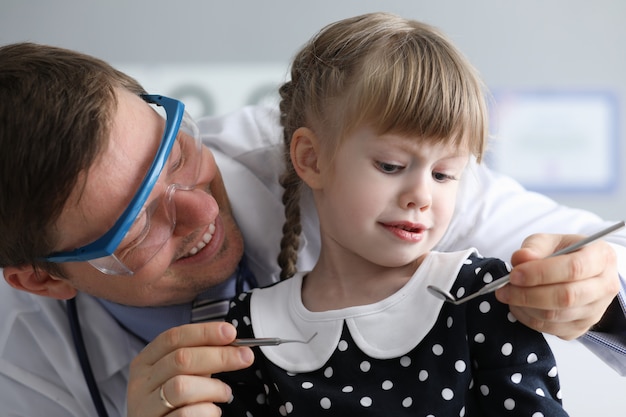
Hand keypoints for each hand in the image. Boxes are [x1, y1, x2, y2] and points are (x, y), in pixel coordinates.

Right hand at [127, 322, 253, 416]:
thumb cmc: (174, 402)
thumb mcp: (180, 374)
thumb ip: (199, 357)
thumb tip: (230, 340)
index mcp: (145, 362)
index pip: (173, 337)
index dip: (204, 332)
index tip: (231, 332)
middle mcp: (141, 383)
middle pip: (180, 359)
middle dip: (218, 355)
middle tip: (245, 357)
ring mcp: (145, 407)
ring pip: (181, 387)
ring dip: (213, 388)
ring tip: (225, 393)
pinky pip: (185, 414)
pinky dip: (207, 410)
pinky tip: (212, 411)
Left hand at [495, 233, 619, 339]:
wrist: (579, 271)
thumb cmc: (563, 252)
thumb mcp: (550, 241)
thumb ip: (534, 247)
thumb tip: (520, 258)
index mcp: (601, 257)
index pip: (574, 269)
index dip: (540, 273)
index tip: (514, 274)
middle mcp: (605, 286)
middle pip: (566, 297)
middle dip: (528, 294)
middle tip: (503, 289)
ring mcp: (596, 311)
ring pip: (556, 316)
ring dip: (525, 307)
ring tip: (508, 295)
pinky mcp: (582, 328)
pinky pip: (552, 329)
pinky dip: (528, 319)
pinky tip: (518, 306)